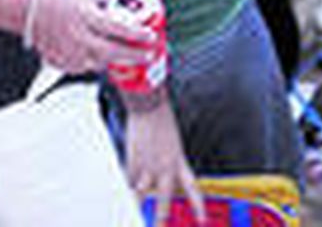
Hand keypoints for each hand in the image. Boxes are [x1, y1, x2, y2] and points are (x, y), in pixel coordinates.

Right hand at [29, 0, 158, 74]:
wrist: (30, 12)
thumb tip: (131, 0)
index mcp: (85, 16)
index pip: (117, 27)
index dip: (137, 34)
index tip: (151, 35)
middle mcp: (77, 37)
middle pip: (112, 51)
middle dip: (134, 55)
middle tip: (150, 54)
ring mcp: (69, 53)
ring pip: (100, 62)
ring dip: (116, 59)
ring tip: (129, 54)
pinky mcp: (63, 64)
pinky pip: (86, 66)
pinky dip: (96, 61)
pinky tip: (99, 52)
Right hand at [125, 94, 204, 225]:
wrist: (149, 106)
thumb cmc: (161, 120)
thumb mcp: (172, 143)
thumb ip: (169, 160)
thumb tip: (161, 176)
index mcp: (178, 161)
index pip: (192, 188)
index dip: (198, 206)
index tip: (202, 220)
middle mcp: (164, 167)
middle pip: (165, 199)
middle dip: (162, 217)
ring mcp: (147, 166)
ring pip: (142, 195)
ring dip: (136, 206)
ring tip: (130, 216)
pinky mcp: (132, 162)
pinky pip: (127, 181)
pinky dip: (125, 187)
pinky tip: (119, 195)